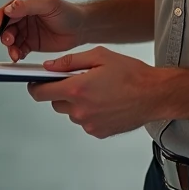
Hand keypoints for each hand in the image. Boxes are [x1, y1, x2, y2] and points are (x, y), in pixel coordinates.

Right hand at [0, 0, 87, 60]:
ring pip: (11, 40)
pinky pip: (19, 49)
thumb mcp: (49, 5)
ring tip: (15, 54)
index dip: (0, 19)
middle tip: (9, 42)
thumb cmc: (69, 12)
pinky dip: (17, 54)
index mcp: (25, 4)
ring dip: (10, 47)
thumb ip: (28, 5)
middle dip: (5, 35)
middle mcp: (23, 17)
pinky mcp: (31, 43)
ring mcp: (26, 31)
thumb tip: (11, 7)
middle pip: (6, 27)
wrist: (81, 28)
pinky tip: (20, 56)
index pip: (6, 10)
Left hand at [27, 47, 169, 138]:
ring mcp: (89, 124)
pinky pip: (84, 121)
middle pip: (55, 102)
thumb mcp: (99, 56)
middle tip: (77, 80)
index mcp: (77, 89)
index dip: (34, 86)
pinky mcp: (98, 132)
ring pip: (70, 113)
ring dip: (76, 102)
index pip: (40, 92)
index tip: (34, 82)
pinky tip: (105, 102)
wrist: (154, 95)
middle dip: (61, 91)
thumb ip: (70, 61)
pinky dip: (89, 112)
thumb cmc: (131, 74)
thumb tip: (48, 67)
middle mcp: (80, 110)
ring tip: (97, 91)